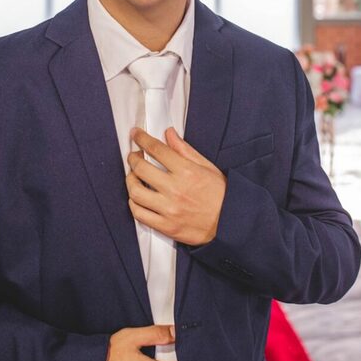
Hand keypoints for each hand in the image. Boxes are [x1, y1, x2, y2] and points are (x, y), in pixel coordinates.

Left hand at [126, 126, 226, 246]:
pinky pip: (140, 214)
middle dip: (133, 158)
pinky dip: (133, 203)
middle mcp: (175, 189)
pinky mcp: (166, 226)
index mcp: (186, 171)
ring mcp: (169, 209)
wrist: (231, 223)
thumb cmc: (220, 194)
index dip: (142, 139)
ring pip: (136, 192)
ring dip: (130, 180)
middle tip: (134, 156)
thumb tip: (168, 134)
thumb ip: (184, 149)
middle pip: (141, 169)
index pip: (157, 149)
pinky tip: (136, 198)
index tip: (136, 134)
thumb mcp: (207, 166)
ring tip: (133, 177)